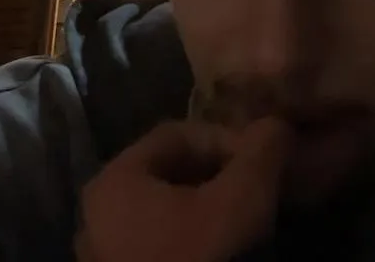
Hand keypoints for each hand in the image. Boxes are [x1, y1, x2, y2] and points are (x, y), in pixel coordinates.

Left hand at [75, 117, 291, 261]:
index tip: (265, 163)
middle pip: (170, 175)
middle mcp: (97, 213)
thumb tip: (276, 126)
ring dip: (210, 213)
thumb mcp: (242, 200)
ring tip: (249, 228)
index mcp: (115, 180)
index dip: (229, 140)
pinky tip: (225, 256)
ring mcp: (104, 256)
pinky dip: (193, 244)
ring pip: (167, 215)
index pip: (179, 135)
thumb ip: (261, 153)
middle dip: (221, 177)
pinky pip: (161, 249)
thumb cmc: (200, 261)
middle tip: (262, 194)